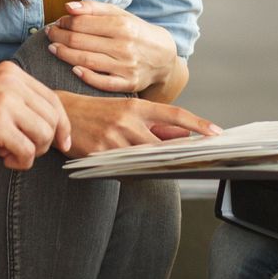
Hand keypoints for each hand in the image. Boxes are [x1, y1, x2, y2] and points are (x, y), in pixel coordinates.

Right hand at [0, 61, 71, 170]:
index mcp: (10, 72)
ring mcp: (3, 100)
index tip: (63, 143)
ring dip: (31, 152)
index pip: (53, 99)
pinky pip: (27, 151)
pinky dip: (20, 162)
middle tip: (23, 150)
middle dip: (45, 142)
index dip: (62, 125)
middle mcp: (9, 81)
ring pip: (44, 135)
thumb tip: (60, 126)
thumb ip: (23, 105)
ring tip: (9, 152)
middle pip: (53, 118)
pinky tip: (2, 158)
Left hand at [45, 1, 176, 93]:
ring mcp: (126, 66)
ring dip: (65, 54)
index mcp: (122, 25)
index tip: (57, 22)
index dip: (65, 22)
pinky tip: (73, 69)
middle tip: (49, 35)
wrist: (163, 56)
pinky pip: (102, 82)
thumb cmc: (136, 32)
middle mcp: (125, 46)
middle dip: (59, 37)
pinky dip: (85, 76)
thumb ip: (94, 8)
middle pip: (81, 41)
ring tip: (53, 48)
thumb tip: (69, 6)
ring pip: (87, 61)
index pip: (83, 23)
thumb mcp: (120, 14)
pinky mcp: (128, 84)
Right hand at [57, 91, 222, 155]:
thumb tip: (185, 135)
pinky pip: (124, 170)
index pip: (174, 114)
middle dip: (177, 155)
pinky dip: (132, 172)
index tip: (216, 132)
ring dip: (154, 166)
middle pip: (162, 144)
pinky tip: (131, 170)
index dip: (197, 123)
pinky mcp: (99, 154)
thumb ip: (156, 124)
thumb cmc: (98, 112)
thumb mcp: (127, 111)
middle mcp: (127, 121)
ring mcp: (113, 138)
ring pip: (144, 160)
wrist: (61, 113)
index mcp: (136, 106)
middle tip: (193, 162)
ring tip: (159, 167)